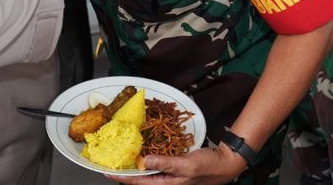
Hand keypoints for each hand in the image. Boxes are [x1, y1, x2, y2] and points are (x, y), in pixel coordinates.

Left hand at [108, 145, 245, 184]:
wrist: (226, 162)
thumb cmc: (209, 166)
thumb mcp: (187, 164)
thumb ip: (165, 163)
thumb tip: (143, 161)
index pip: (138, 183)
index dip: (121, 178)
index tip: (106, 172)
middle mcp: (166, 182)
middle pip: (140, 179)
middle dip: (124, 171)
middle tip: (108, 162)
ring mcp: (170, 175)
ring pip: (146, 172)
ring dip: (134, 165)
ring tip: (120, 157)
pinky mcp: (174, 167)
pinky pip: (156, 164)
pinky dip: (146, 158)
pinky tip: (140, 152)